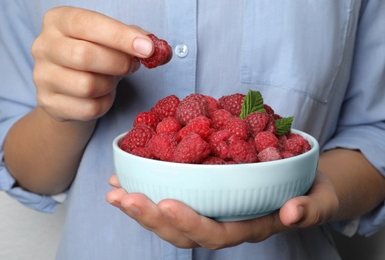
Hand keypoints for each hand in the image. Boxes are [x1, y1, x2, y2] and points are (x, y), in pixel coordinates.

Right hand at [31, 6, 168, 121]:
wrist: (70, 88)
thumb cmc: (95, 57)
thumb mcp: (113, 41)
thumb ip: (137, 40)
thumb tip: (163, 51)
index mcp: (59, 20)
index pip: (88, 24)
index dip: (120, 37)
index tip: (147, 49)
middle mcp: (43, 45)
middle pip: (85, 56)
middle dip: (118, 63)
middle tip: (131, 66)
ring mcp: (42, 76)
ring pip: (87, 86)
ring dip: (110, 85)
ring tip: (111, 80)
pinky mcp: (48, 102)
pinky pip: (87, 108)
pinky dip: (104, 104)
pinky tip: (103, 96)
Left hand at [106, 171, 338, 248]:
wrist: (304, 183)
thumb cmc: (311, 192)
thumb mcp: (319, 199)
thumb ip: (309, 208)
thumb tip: (292, 213)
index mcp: (248, 226)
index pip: (215, 233)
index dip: (189, 222)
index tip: (166, 203)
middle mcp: (224, 222)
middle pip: (182, 231)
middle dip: (150, 217)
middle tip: (122, 197)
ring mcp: (210, 210)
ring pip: (169, 218)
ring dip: (139, 204)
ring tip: (113, 189)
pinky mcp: (203, 195)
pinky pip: (170, 195)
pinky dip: (146, 187)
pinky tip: (125, 176)